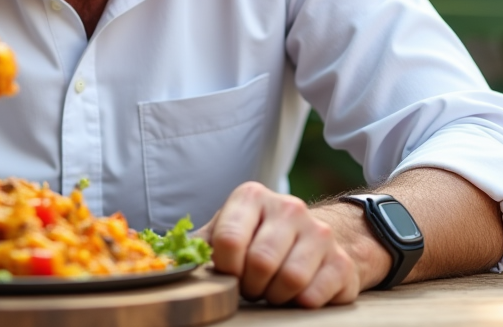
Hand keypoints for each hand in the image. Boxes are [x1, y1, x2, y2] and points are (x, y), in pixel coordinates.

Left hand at [198, 182, 380, 306]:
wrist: (315, 240)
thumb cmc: (258, 239)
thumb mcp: (226, 232)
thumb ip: (196, 246)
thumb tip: (160, 260)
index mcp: (251, 197)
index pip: (228, 240)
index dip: (225, 269)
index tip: (229, 275)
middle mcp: (288, 208)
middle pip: (260, 262)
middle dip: (250, 286)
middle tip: (252, 287)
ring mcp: (319, 233)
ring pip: (289, 280)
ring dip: (275, 297)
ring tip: (272, 290)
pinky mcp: (342, 261)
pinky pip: (315, 296)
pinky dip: (300, 304)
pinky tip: (297, 294)